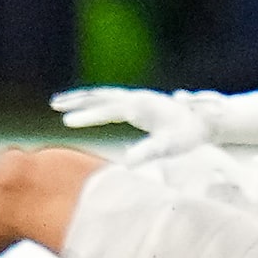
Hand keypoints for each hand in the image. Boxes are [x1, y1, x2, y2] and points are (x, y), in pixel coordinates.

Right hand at [48, 86, 257, 161]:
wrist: (204, 119)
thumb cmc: (187, 135)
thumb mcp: (168, 147)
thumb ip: (148, 152)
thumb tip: (127, 163)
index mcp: (141, 106)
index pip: (108, 109)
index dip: (88, 116)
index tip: (67, 122)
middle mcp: (136, 98)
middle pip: (101, 95)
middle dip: (77, 100)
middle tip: (54, 105)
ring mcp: (136, 98)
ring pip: (103, 94)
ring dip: (81, 98)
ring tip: (58, 103)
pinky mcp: (137, 103)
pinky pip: (110, 100)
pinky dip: (93, 101)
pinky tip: (84, 108)